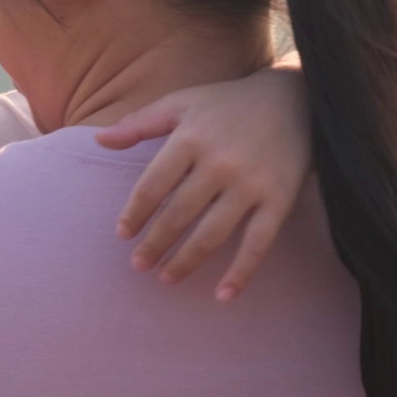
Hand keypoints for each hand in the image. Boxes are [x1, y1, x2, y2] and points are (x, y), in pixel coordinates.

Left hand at [96, 61, 310, 301]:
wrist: (296, 100)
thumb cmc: (228, 104)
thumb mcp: (181, 104)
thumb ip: (139, 123)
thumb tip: (99, 139)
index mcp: (190, 139)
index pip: (152, 186)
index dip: (135, 214)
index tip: (123, 234)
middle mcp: (219, 163)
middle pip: (178, 215)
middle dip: (154, 245)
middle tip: (138, 265)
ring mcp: (250, 184)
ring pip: (211, 235)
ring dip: (186, 262)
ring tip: (166, 278)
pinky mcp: (278, 200)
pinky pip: (257, 244)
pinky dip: (241, 273)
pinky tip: (223, 295)